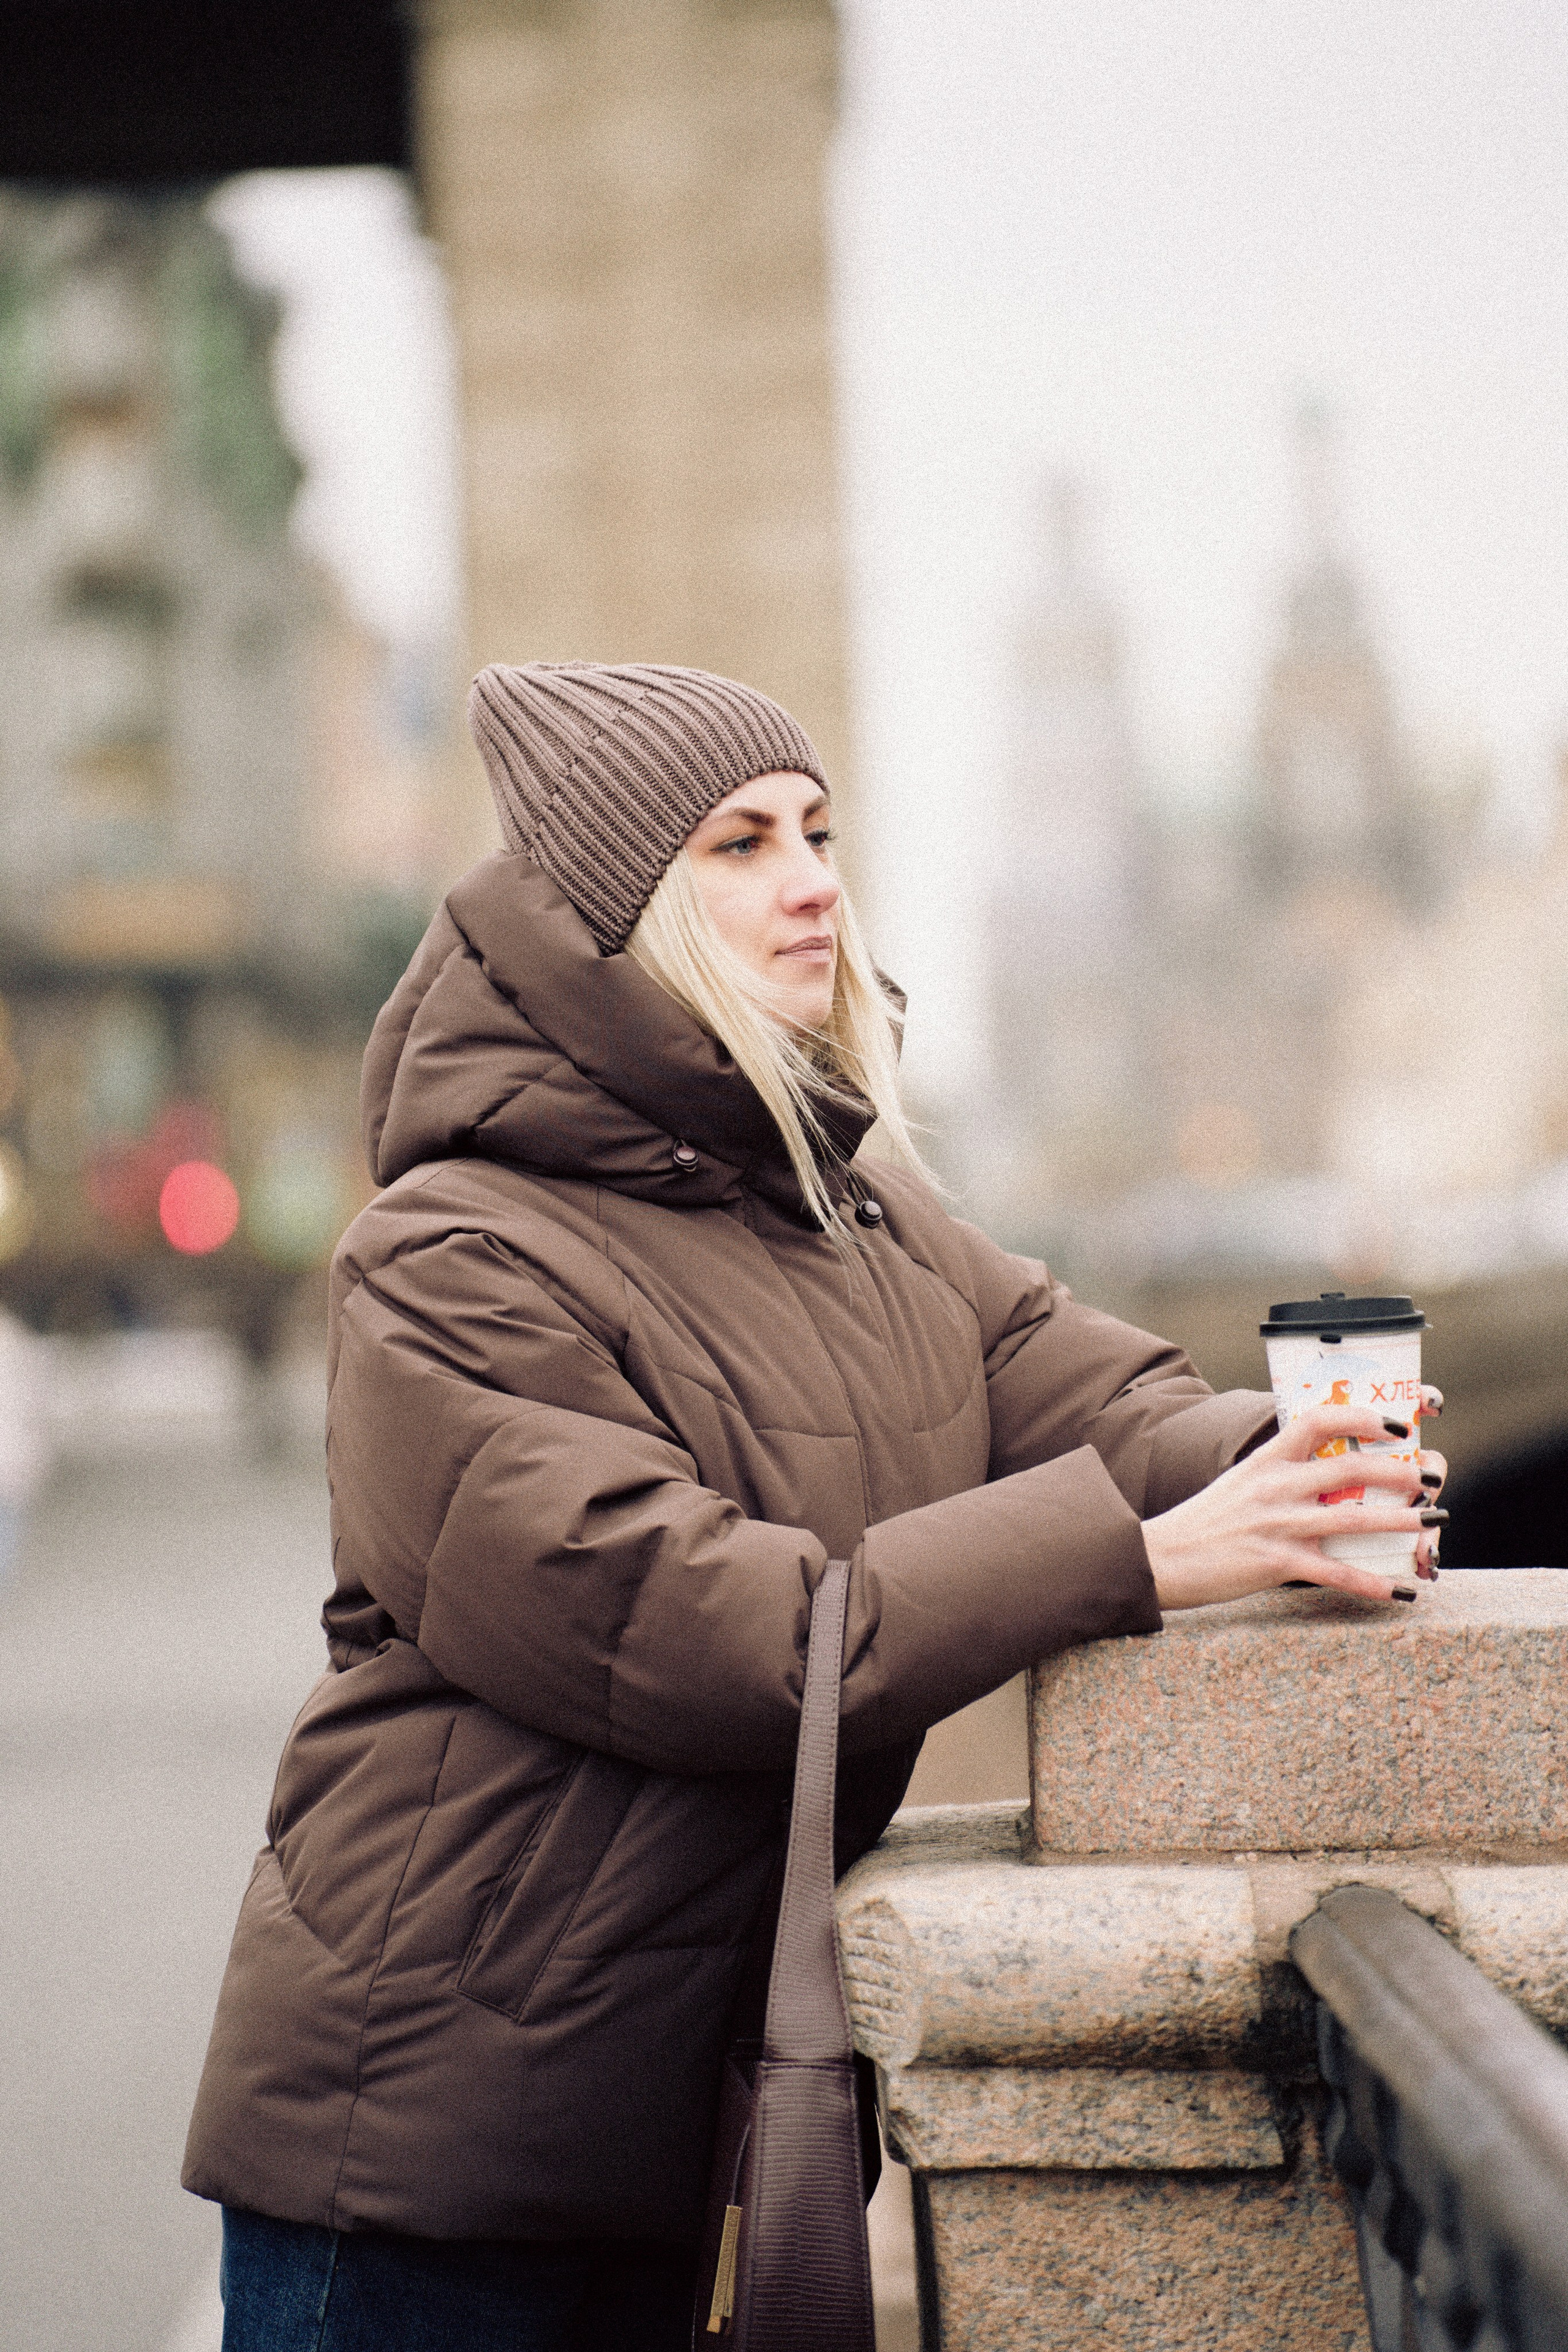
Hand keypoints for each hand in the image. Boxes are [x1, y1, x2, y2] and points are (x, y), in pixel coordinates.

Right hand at [1142, 1388, 1448, 1610]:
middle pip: (1350, 1468)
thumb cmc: (1205, 1523)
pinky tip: (1401, 1591)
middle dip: (1400, 1472)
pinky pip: (1336, 1572)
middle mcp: (1276, 1486)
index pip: (1319, 1420)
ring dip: (1401, 1521)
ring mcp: (1278, 1523)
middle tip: (1432, 1478)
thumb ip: (1281, 1473)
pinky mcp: (1276, 1562)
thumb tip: (1325, 1470)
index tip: (1397, 1425)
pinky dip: (1373, 1582)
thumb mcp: (1241, 1483)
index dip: (1363, 1418)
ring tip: (1433, 1523)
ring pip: (1353, 1517)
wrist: (1162, 1558)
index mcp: (1267, 1459)